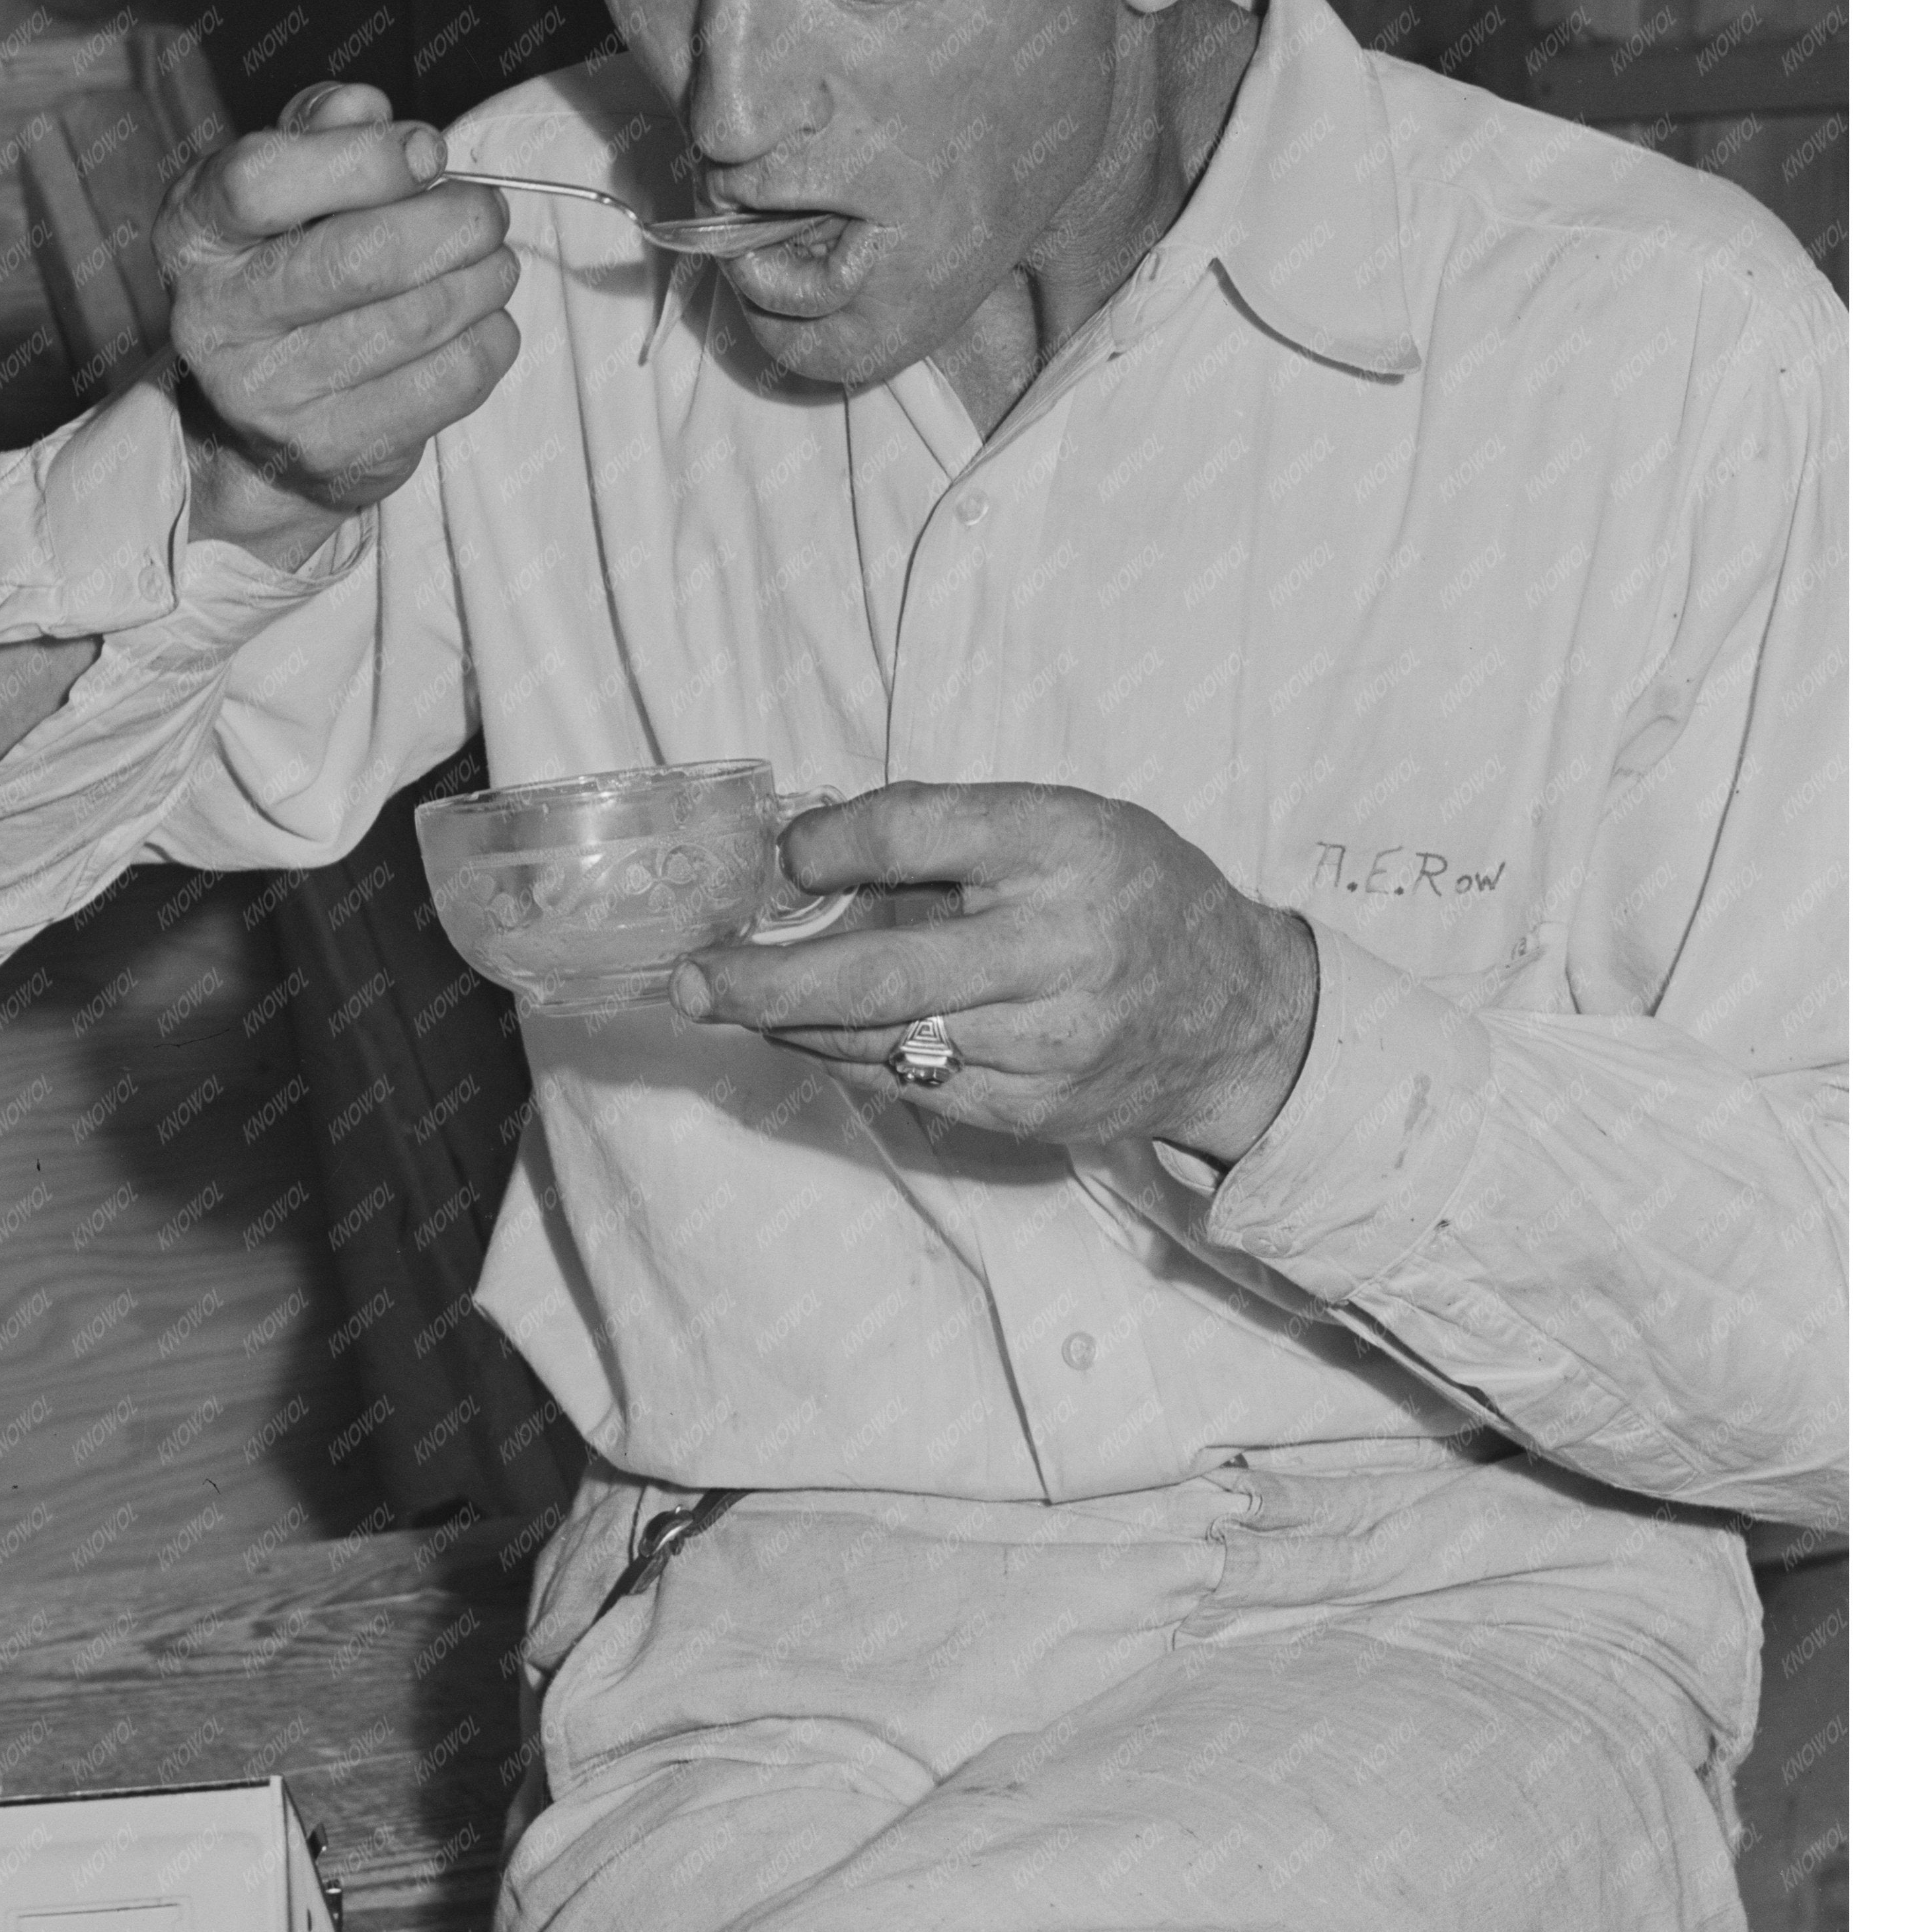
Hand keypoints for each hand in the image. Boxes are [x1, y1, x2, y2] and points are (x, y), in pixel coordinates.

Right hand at [160, 81, 518, 564]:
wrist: (260, 423)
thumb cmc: (288, 270)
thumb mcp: (285, 187)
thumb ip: (321, 131)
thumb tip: (367, 108)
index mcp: (194, 233)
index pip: (261, 180)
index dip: (364, 159)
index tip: (430, 153)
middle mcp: (214, 318)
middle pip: (355, 259)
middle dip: (451, 224)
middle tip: (490, 211)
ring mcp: (268, 395)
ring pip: (415, 322)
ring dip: (483, 280)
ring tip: (496, 263)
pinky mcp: (330, 450)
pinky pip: (447, 384)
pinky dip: (489, 341)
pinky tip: (484, 322)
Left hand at [670, 780, 1320, 1168]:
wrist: (1240, 1018)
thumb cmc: (1136, 896)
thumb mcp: (1063, 823)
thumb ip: (947, 836)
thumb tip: (806, 855)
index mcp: (1064, 845)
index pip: (917, 833)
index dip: (832, 844)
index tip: (787, 855)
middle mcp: (1055, 945)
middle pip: (878, 969)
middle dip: (764, 979)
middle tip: (691, 977)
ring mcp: (1044, 1041)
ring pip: (881, 1038)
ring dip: (790, 1021)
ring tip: (730, 998)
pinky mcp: (1032, 1108)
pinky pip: (912, 1083)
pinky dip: (850, 1055)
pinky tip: (811, 1033)